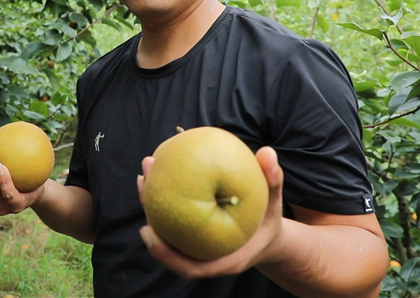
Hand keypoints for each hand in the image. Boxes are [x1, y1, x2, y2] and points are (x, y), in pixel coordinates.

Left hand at [136, 146, 285, 278]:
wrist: (266, 236)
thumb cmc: (269, 218)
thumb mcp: (276, 202)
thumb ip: (273, 180)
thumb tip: (267, 152)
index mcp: (224, 260)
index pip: (189, 266)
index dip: (165, 254)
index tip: (147, 231)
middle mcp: (205, 258)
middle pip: (169, 249)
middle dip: (150, 221)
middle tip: (143, 187)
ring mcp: (195, 248)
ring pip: (167, 233)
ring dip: (152, 206)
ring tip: (144, 177)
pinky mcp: (190, 236)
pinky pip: (171, 222)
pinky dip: (162, 201)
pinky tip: (156, 176)